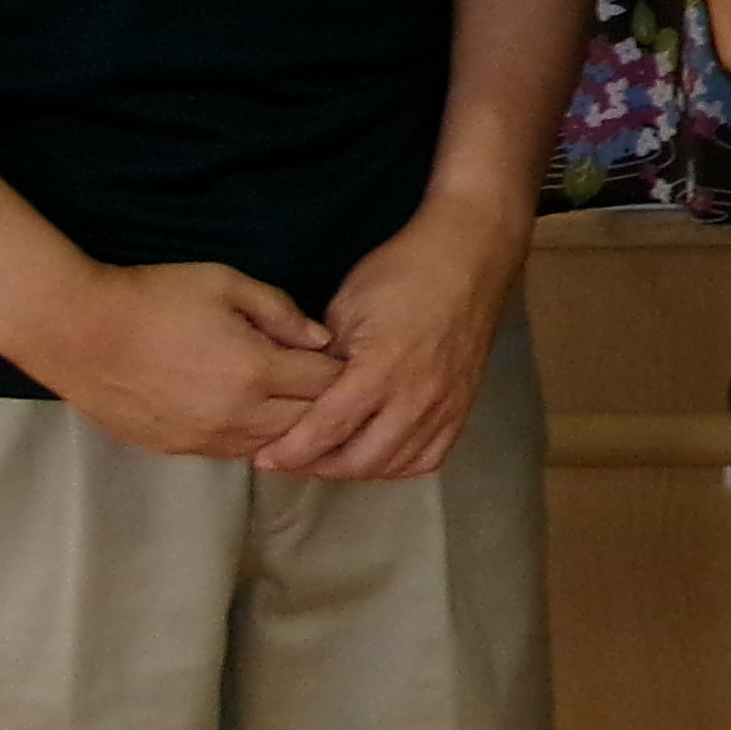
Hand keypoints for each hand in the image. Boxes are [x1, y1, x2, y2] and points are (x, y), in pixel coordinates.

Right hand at [11, 259, 340, 460]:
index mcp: (255, 371)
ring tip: (295, 401)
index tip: (344, 356)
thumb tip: (321, 340)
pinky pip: (235, 452)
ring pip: (274, 445)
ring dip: (291, 426)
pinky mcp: (179, 449)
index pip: (326, 384)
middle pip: (307, 423)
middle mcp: (237, 415)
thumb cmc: (154, 297)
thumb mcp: (225, 283)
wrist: (77, 331)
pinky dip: (254, 436)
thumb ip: (280, 311)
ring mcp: (206, 439)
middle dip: (324, 403)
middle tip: (326, 382)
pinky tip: (254, 414)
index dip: (341, 370)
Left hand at [253, 200, 522, 480]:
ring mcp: (444, 406)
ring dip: (356, 468)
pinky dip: (397, 466)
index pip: (328, 428)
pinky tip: (377, 455)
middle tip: (291, 459)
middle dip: (318, 466)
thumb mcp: (346, 308)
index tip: (264, 459)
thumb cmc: (400, 274)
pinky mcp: (462, 407)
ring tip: (328, 459)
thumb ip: (325, 359)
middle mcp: (415, 397)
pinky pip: (428, 458)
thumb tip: (307, 394)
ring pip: (393, 465)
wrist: (466, 261)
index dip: (292, 450)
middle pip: (360, 459)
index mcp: (381, 368)